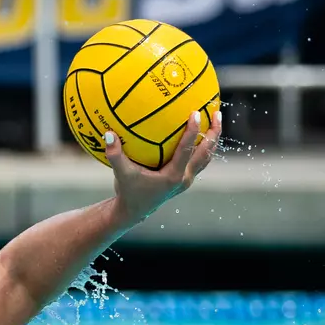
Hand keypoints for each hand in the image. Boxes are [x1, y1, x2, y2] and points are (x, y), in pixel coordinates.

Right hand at [106, 110, 221, 225]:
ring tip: (215, 121)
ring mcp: (186, 179)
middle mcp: (184, 178)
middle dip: (214, 133)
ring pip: (206, 157)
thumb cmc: (128, 191)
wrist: (134, 211)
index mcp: (173, 176)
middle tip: (216, 113)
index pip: (187, 150)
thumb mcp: (121, 174)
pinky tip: (199, 134)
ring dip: (212, 140)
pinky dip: (202, 147)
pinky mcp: (184, 179)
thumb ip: (115, 155)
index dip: (193, 131)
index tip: (196, 113)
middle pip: (206, 153)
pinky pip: (198, 160)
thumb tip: (108, 134)